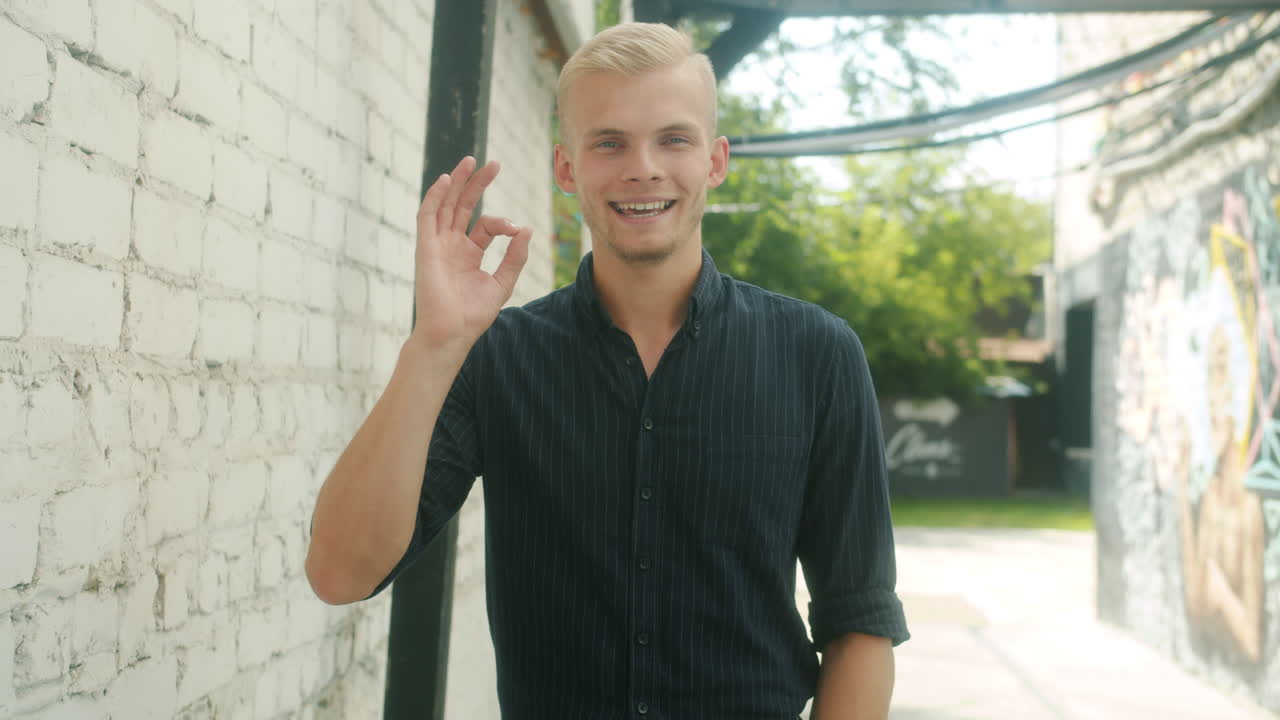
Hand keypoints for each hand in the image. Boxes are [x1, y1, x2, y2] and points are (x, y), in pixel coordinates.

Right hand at [409, 156, 531, 350]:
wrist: (451, 333)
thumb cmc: (473, 315)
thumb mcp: (502, 282)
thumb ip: (514, 257)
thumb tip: (526, 229)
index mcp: (469, 253)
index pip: (486, 225)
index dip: (503, 223)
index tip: (517, 230)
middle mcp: (452, 245)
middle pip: (464, 206)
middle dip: (477, 184)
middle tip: (494, 164)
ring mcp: (437, 245)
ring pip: (446, 205)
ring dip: (457, 182)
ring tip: (470, 161)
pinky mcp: (426, 248)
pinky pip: (427, 216)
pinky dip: (435, 197)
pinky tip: (446, 180)